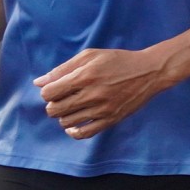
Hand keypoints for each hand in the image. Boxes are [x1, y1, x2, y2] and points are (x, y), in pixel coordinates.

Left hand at [35, 48, 171, 139]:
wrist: (150, 72)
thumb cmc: (118, 60)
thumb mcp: (90, 56)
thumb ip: (63, 68)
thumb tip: (39, 83)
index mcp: (85, 76)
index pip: (49, 93)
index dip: (47, 91)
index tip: (56, 88)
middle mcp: (92, 94)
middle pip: (54, 109)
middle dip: (53, 104)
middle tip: (63, 98)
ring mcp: (102, 109)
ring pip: (67, 122)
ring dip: (63, 116)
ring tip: (73, 107)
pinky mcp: (111, 119)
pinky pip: (84, 133)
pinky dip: (74, 131)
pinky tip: (74, 124)